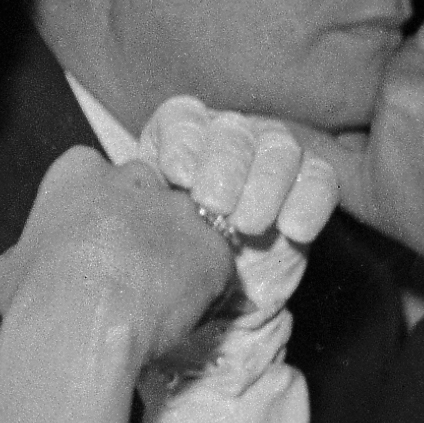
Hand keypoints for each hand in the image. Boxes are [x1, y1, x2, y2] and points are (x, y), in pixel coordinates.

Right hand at [0, 142, 242, 372]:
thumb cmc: (35, 297)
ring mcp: (179, 210)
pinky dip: (199, 283)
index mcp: (78, 171)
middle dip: (139, 221)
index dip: (92, 209)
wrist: (81, 328)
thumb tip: (26, 264)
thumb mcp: (6, 269)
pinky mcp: (213, 247)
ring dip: (171, 252)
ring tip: (151, 294)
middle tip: (124, 264)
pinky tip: (173, 310)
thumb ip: (27, 251)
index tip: (87, 239)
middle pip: (144, 190)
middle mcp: (134, 177)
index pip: (92, 174)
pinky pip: (211, 261)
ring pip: (182, 224)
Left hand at [132, 95, 341, 346]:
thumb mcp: (132, 241)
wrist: (207, 303)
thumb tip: (104, 202)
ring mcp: (269, 160)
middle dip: (223, 165)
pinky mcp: (307, 186)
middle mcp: (224, 141)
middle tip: (212, 203)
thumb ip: (125, 216)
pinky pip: (319, 178)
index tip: (175, 176)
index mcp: (175, 144)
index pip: (182, 119)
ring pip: (277, 148)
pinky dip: (308, 200)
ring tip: (247, 225)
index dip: (182, 141)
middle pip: (230, 131)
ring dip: (264, 182)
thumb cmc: (157, 269)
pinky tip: (292, 229)